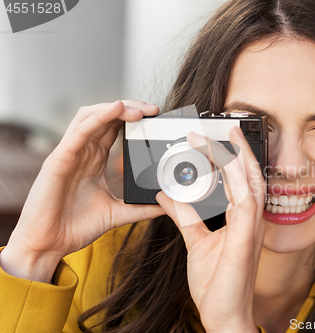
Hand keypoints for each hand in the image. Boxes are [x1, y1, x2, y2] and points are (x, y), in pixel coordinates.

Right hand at [0, 101, 165, 282]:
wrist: (49, 245)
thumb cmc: (75, 227)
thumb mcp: (118, 213)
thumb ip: (141, 208)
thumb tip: (167, 205)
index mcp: (94, 159)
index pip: (115, 127)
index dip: (134, 118)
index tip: (157, 118)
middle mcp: (83, 151)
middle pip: (106, 116)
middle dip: (131, 107)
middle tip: (154, 109)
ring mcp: (70, 152)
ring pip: (92, 116)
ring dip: (117, 108)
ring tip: (140, 109)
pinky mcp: (59, 159)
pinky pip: (80, 131)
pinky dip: (100, 116)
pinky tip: (117, 109)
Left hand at [156, 127, 264, 332]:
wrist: (223, 315)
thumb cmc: (216, 282)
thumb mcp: (195, 240)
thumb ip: (185, 215)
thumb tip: (167, 194)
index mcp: (240, 219)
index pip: (238, 181)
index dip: (231, 157)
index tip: (216, 138)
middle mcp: (250, 220)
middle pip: (248, 176)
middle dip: (238, 149)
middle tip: (225, 126)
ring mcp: (251, 228)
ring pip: (251, 183)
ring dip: (239, 157)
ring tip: (227, 135)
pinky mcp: (246, 239)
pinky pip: (245, 204)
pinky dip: (239, 182)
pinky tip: (229, 166)